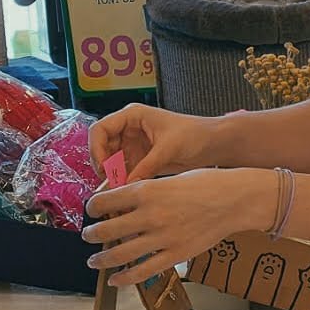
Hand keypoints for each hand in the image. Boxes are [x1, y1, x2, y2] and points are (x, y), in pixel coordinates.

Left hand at [81, 168, 273, 285]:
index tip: (92, 210)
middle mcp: (150, 215)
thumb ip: (146, 191)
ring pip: (119, 254)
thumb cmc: (207, 183)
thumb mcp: (171, 178)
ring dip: (101, 259)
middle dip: (91, 234)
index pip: (105, 201)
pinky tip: (115, 280)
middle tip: (88, 235)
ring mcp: (162, 238)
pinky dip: (124, 278)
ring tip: (94, 260)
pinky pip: (142, 272)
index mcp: (147, 191)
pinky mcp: (175, 255)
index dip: (93, 207)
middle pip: (106, 230)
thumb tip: (122, 202)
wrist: (236, 199)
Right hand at [89, 104, 222, 180]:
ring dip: (111, 176)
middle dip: (103, 166)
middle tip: (110, 184)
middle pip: (102, 147)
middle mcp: (129, 129)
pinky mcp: (140, 159)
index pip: (100, 129)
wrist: (213, 144)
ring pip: (110, 162)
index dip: (96, 148)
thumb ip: (146, 166)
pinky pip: (123, 171)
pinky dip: (121, 182)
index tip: (102, 168)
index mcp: (133, 116)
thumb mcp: (169, 148)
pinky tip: (125, 193)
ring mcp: (134, 145)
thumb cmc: (195, 135)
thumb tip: (126, 185)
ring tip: (117, 191)